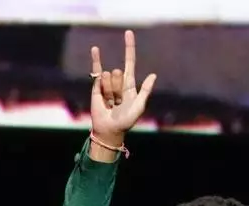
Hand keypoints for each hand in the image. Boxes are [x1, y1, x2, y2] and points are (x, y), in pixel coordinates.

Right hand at [89, 29, 156, 143]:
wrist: (110, 129)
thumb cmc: (126, 120)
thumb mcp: (139, 106)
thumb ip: (145, 91)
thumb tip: (153, 75)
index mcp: (130, 84)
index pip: (130, 61)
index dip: (129, 48)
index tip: (128, 32)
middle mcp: (118, 81)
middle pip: (118, 73)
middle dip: (117, 88)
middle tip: (118, 102)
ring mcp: (106, 82)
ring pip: (108, 77)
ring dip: (109, 92)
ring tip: (110, 103)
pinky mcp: (95, 86)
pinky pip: (96, 71)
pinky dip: (96, 59)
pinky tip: (95, 49)